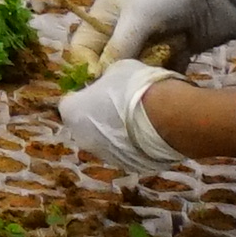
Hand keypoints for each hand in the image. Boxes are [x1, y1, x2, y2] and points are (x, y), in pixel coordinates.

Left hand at [49, 61, 187, 186]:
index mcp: (72, 112)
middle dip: (99, 116)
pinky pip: (126, 153)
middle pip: (87, 125)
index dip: (85, 96)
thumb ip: (106, 80)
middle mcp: (83, 138)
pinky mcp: (127, 166)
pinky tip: (150, 134)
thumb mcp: (116, 70)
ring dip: (116, 133)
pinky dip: (133, 145)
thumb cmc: (134, 87)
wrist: (165, 115)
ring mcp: (104, 155)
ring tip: (139, 120)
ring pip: (106, 142)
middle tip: (120, 105)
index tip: (99, 90)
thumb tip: (108, 82)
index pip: (70, 103)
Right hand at [95, 0, 235, 69]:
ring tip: (150, 82)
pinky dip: (159, 81)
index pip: (82, 48)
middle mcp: (120, 31)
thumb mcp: (139, 19)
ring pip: (130, 73)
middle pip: (105, 64)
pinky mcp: (166, 56)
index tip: (101, 83)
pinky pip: (153, 76)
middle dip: (114, 77)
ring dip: (139, 80)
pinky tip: (167, 82)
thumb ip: (118, 49)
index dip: (87, 67)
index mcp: (104, 15)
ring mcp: (144, 45)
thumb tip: (99, 78)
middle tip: (126, 88)